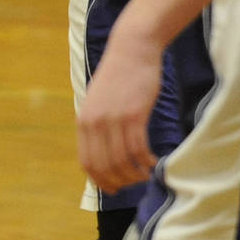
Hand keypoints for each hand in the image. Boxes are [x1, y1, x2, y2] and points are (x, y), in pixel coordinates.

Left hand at [77, 19, 163, 192]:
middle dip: (120, 182)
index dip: (100, 181)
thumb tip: (104, 153)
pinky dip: (147, 161)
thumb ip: (98, 126)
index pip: (87, 163)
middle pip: (104, 166)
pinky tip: (155, 163)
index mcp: (83, 121)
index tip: (114, 189)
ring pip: (122, 161)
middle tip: (135, 184)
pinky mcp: (133, 114)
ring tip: (147, 175)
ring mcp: (113, 119)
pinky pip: (138, 148)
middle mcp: (94, 122)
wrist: (132, 49)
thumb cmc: (119, 77)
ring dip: (136, 174)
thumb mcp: (99, 102)